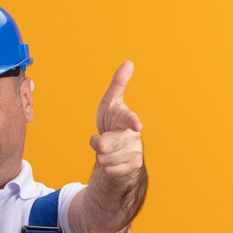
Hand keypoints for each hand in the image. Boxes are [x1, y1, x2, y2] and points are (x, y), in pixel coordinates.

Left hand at [90, 60, 143, 178]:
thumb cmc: (113, 122)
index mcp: (127, 119)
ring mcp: (135, 152)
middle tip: (102, 139)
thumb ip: (118, 85)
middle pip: (103, 145)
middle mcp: (134, 136)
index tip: (136, 125)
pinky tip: (114, 162)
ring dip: (101, 156)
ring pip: (104, 159)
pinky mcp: (134, 167)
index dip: (131, 121)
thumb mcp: (110, 104)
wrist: (118, 149)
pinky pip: (110, 170)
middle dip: (97, 143)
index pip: (129, 119)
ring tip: (109, 150)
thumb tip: (129, 62)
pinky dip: (107, 168)